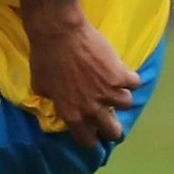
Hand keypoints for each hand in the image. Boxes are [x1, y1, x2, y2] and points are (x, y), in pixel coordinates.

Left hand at [25, 11, 137, 148]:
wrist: (59, 33)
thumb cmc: (45, 57)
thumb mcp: (40, 85)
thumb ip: (51, 99)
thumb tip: (54, 102)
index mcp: (71, 114)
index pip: (87, 141)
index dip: (90, 138)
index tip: (92, 133)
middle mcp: (92, 108)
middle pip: (113, 132)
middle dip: (112, 127)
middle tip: (110, 117)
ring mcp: (108, 91)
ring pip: (126, 104)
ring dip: (120, 96)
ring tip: (114, 87)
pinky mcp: (120, 74)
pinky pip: (134, 82)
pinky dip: (129, 77)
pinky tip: (121, 71)